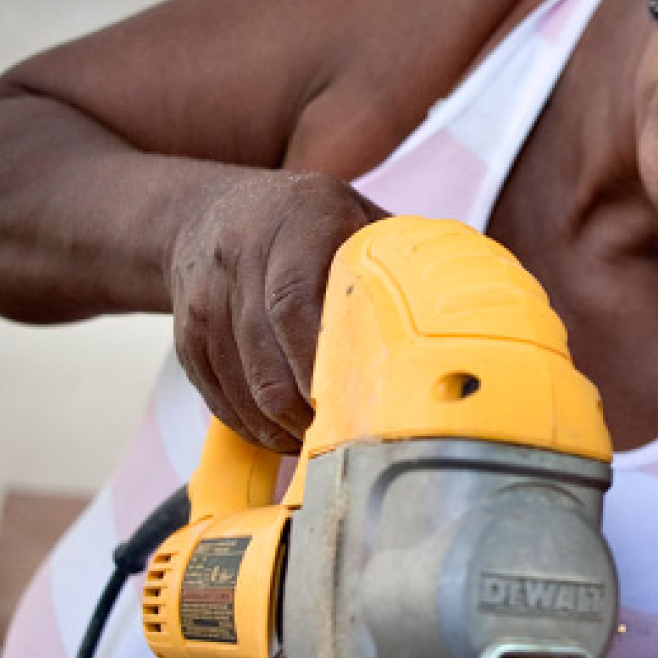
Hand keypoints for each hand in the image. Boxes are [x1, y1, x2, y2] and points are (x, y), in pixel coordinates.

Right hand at [166, 171, 385, 450]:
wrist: (209, 212)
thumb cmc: (309, 223)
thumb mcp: (356, 217)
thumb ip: (401, 258)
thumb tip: (471, 311)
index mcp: (297, 221)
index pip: (295, 301)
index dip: (322, 362)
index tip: (358, 399)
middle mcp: (241, 257)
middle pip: (269, 360)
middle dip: (310, 412)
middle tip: (351, 438)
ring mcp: (204, 300)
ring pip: (243, 388)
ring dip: (284, 429)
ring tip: (324, 445)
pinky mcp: (186, 339)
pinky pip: (220, 399)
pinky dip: (255, 428)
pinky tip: (288, 435)